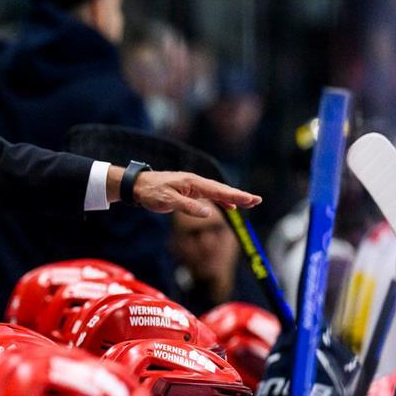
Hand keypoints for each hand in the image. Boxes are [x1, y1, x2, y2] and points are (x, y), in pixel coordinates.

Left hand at [107, 166, 261, 215]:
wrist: (138, 185)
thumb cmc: (151, 192)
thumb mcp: (168, 201)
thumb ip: (188, 207)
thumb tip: (209, 213)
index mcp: (193, 183)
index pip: (219, 191)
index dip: (236, 196)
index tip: (251, 199)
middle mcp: (195, 182)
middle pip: (222, 189)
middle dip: (240, 195)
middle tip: (257, 200)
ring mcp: (193, 186)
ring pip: (217, 192)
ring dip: (233, 197)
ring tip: (249, 202)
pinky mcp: (189, 191)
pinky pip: (210, 195)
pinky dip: (221, 200)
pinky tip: (229, 206)